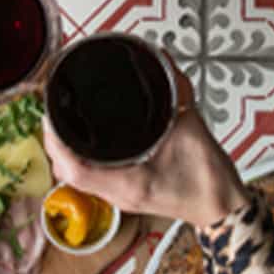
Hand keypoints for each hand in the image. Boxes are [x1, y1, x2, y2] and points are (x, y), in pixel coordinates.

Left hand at [43, 108, 247, 229]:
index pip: (74, 169)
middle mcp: (118, 194)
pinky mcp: (123, 192)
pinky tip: (77, 142)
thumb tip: (163, 64)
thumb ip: (177, 95)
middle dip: (53, 142)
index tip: (50, 118)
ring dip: (62, 151)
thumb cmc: (209, 182)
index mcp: (128, 184)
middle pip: (66, 172)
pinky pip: (88, 176)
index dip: (56, 143)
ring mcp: (118, 196)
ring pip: (73, 176)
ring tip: (58, 123)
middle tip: (50, 113)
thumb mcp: (191, 131)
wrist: (224, 208)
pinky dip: (76, 158)